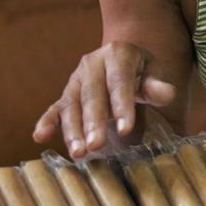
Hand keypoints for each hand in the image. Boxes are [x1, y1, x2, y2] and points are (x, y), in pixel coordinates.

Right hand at [33, 41, 175, 158]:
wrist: (122, 58)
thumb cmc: (143, 71)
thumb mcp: (155, 71)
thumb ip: (158, 84)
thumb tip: (166, 93)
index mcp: (118, 54)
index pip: (119, 82)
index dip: (122, 106)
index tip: (126, 130)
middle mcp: (92, 63)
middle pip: (92, 96)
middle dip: (93, 122)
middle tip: (96, 146)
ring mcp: (76, 78)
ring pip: (71, 104)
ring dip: (72, 129)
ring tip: (78, 152)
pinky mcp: (66, 93)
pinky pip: (55, 107)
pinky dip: (47, 121)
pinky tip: (40, 136)